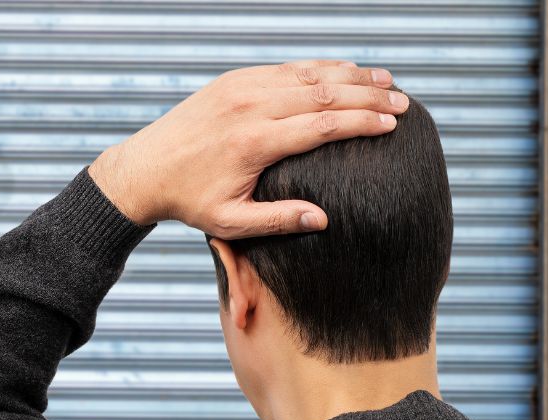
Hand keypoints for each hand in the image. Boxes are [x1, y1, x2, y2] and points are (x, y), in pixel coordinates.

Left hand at [87, 60, 408, 237]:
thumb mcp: (230, 223)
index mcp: (254, 142)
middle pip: (323, 94)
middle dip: (368, 97)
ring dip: (350, 77)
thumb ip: (278, 221)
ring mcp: (240, 87)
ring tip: (387, 82)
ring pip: (307, 75)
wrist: (144, 170)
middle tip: (403, 103)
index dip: (362, 123)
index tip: (393, 125)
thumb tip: (325, 220)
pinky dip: (320, 69)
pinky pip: (285, 69)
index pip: (322, 125)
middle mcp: (249, 107)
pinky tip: (345, 72)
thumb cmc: (189, 202)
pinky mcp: (233, 79)